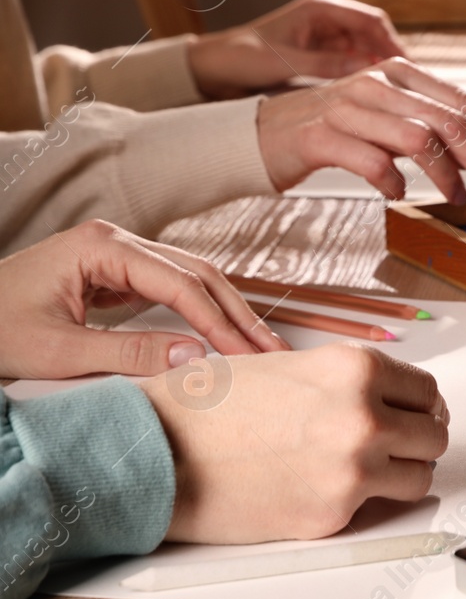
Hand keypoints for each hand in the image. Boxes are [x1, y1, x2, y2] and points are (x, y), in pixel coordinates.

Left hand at [0, 220, 284, 379]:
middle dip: (238, 314)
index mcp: (103, 247)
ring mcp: (118, 256)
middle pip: (198, 274)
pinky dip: (203, 313)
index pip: (181, 284)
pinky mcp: (116, 275)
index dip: (220, 322)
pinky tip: (223, 335)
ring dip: (227, 313)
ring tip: (259, 345)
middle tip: (274, 350)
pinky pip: (173, 290)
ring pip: (192, 279)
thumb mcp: (57, 351)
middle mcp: (117, 242)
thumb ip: (129, 352)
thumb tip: (195, 356)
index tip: (249, 355)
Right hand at [138, 344, 448, 541]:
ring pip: (419, 477)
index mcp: (357, 370)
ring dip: (400, 475)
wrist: (155, 451)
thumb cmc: (210, 406)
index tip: (415, 415)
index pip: (427, 391)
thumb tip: (390, 398)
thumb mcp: (291, 365)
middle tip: (395, 446)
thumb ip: (346, 381)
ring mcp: (352, 470)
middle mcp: (364, 416)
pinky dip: (355, 503)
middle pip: (434, 436)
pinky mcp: (331, 515)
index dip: (421, 405)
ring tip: (366, 470)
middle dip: (417, 441)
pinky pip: (371, 509)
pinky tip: (319, 488)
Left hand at [188, 0, 405, 97]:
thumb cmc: (241, 58)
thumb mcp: (285, 63)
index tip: (407, 69)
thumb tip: (369, 69)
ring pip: (367, 49)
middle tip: (407, 85)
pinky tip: (372, 95)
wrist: (214, 68)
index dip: (393, 43)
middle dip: (391, 57)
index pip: (372, 21)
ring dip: (379, 68)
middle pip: (375, 34)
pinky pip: (353, 61)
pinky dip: (365, 75)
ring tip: (394, 93)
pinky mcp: (321, 52)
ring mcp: (325, 35)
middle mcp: (326, 17)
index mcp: (320, 8)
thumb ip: (327, 64)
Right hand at [256, 57, 465, 206]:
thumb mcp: (389, 122)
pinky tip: (398, 196)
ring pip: (419, 139)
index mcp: (402, 75)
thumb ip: (432, 131)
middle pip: (452, 123)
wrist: (262, 133)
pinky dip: (393, 182)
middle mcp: (379, 83)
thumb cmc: (335, 131)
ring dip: (448, 176)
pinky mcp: (321, 135)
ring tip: (458, 200)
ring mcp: (349, 107)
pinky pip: (372, 161)